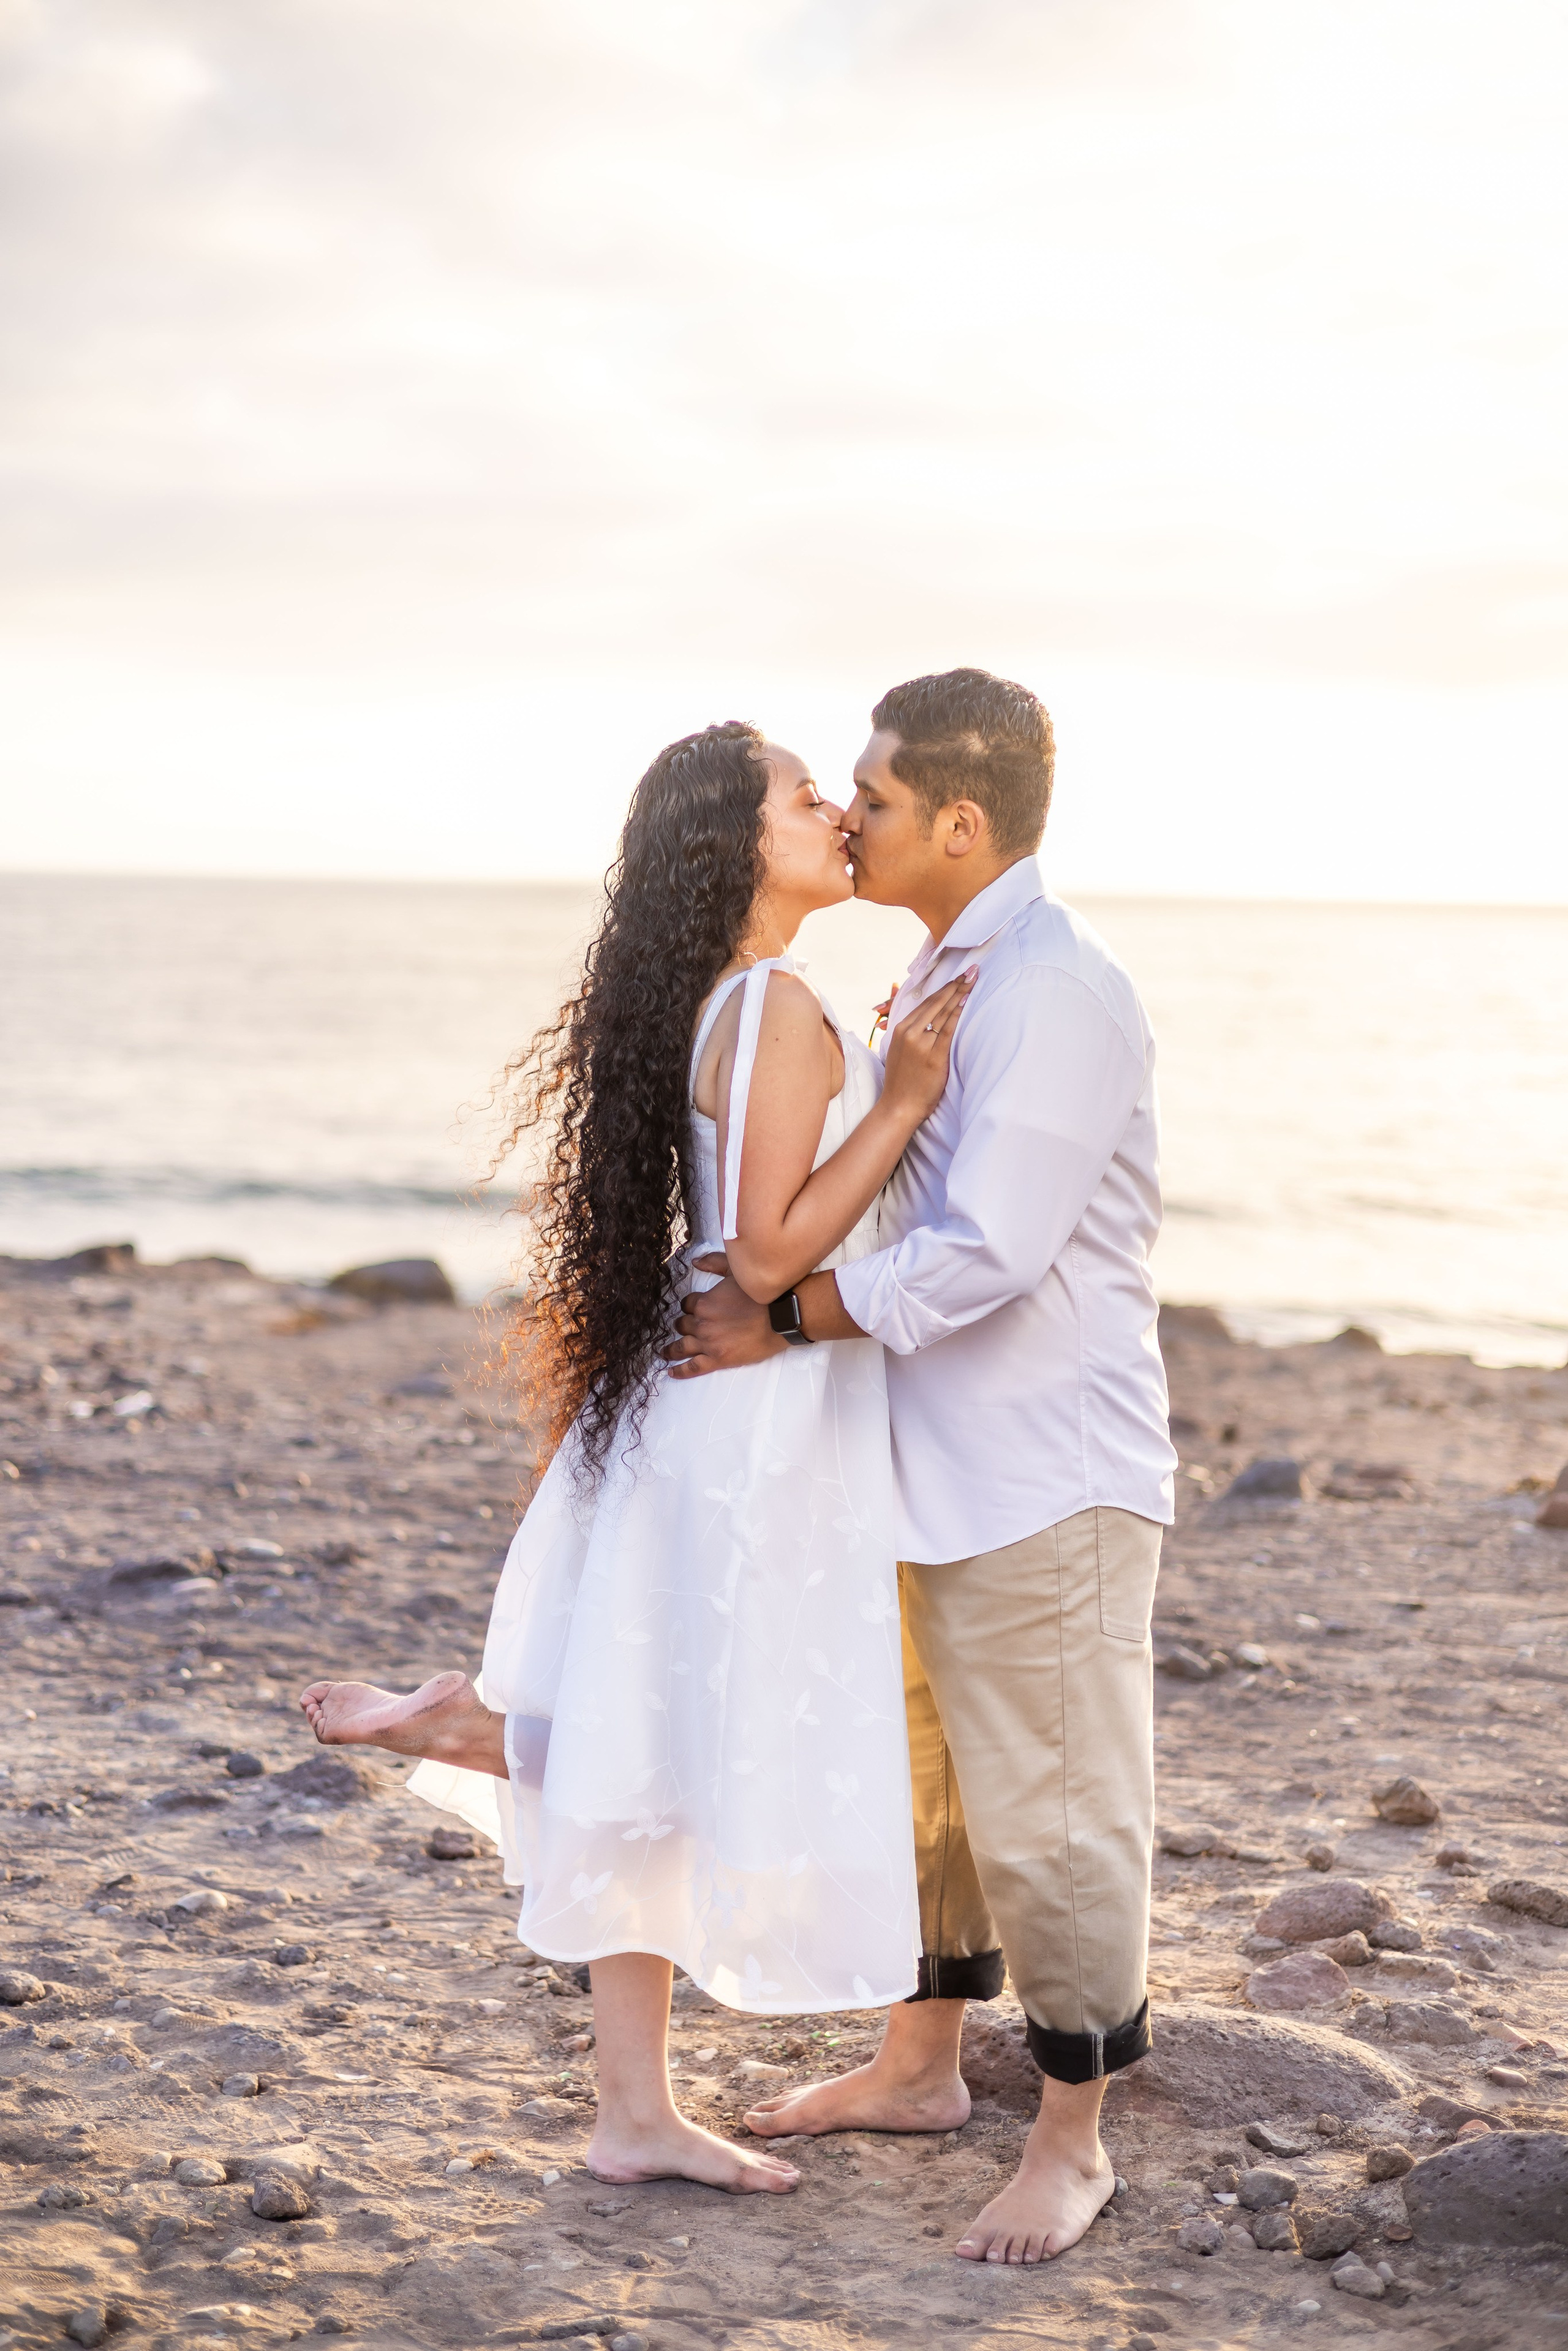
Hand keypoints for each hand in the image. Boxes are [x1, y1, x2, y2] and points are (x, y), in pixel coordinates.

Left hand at [664, 1256, 782, 1378]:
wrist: (781, 1317)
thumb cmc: (761, 1295)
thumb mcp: (736, 1272)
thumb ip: (713, 1263)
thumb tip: (695, 1261)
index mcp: (704, 1303)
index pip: (687, 1305)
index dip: (690, 1306)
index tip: (693, 1309)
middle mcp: (702, 1323)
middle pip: (683, 1325)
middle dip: (682, 1325)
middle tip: (683, 1328)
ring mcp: (708, 1343)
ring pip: (682, 1347)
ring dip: (672, 1349)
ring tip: (665, 1352)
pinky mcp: (718, 1359)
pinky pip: (694, 1367)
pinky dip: (681, 1371)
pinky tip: (671, 1372)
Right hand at [878, 966, 976, 1127]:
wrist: (899, 1105)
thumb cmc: (903, 1080)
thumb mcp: (899, 1049)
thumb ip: (908, 1030)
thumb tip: (918, 1014)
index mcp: (901, 1028)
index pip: (927, 1002)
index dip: (944, 987)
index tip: (959, 976)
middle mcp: (910, 1032)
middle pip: (936, 1002)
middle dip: (955, 984)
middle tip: (972, 970)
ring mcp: (921, 1043)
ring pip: (943, 1012)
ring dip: (959, 993)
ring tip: (973, 979)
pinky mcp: (933, 1055)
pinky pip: (948, 1029)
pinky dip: (957, 1013)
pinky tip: (966, 1000)